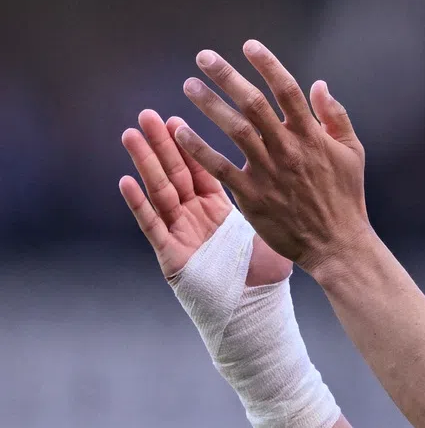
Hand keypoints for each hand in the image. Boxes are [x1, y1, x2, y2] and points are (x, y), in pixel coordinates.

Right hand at [120, 110, 291, 284]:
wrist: (256, 313)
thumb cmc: (267, 275)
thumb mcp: (273, 226)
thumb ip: (277, 195)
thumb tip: (296, 168)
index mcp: (220, 209)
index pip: (201, 168)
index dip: (188, 143)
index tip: (176, 115)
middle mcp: (196, 218)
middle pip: (176, 173)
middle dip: (161, 144)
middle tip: (147, 114)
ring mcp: (182, 235)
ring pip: (160, 192)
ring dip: (144, 163)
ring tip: (131, 134)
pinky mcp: (172, 255)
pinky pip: (153, 226)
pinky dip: (138, 204)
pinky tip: (126, 180)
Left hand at [170, 39, 368, 274]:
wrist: (336, 243)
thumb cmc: (346, 197)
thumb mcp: (352, 151)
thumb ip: (336, 116)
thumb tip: (319, 84)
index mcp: (312, 135)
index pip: (287, 90)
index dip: (267, 65)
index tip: (248, 45)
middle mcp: (288, 148)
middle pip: (253, 103)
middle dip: (227, 76)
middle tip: (204, 57)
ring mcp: (268, 172)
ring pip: (233, 130)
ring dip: (209, 104)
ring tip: (189, 85)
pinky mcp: (252, 196)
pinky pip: (219, 168)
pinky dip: (199, 149)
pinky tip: (181, 132)